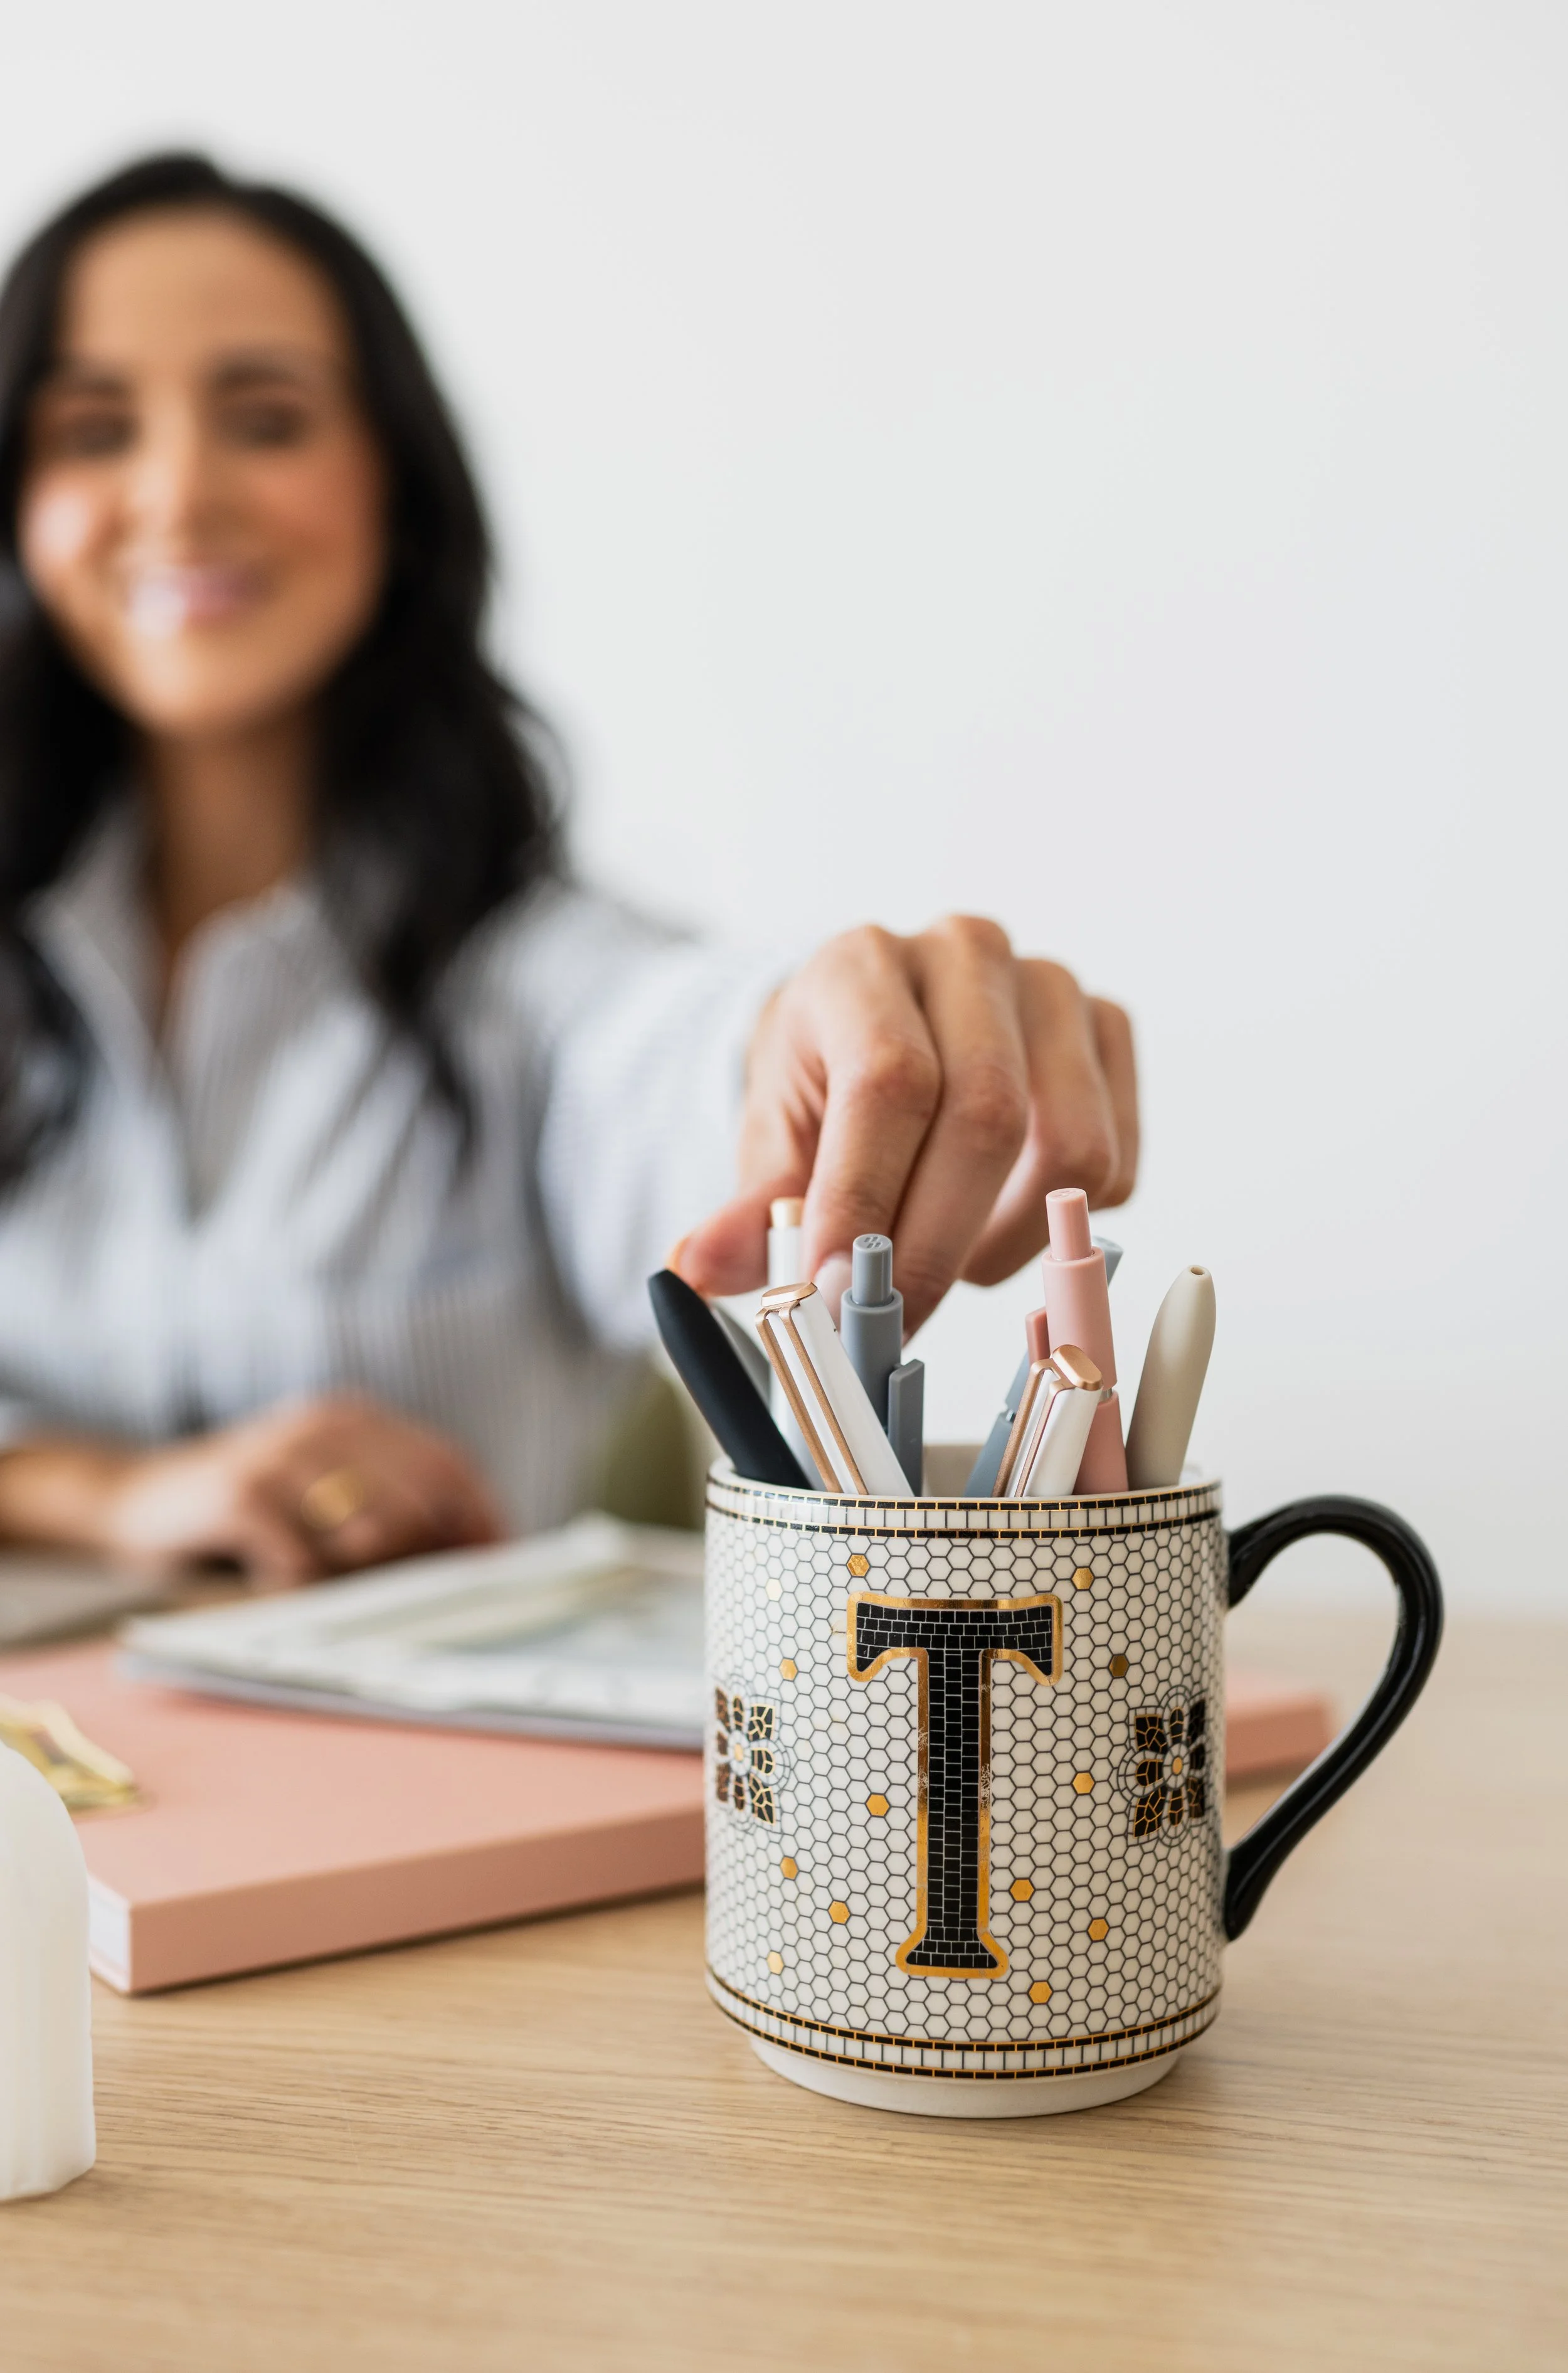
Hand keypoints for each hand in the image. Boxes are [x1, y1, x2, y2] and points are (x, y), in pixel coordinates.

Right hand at [0, 1394, 504, 1581]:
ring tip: (324, 1581)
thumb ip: (382, 1507)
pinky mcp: (241, 1495)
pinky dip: (299, 1588)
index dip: (478, 1515)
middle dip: (426, 1557)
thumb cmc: (242, 1510)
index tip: (499, 1561)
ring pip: (369, 1533)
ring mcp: (280, 1456)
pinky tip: (273, 1582)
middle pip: (418, 1500)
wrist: (129, 1498)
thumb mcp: (317, 1493)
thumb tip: (465, 1550)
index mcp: (351, 1418)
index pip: (444, 1462)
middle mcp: (321, 1426)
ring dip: (359, 1575)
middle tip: (417, 1597)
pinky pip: (305, 1563)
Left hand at [675, 916, 1136, 1335]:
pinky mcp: (1107, 1029)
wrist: (874, 1028)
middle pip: (988, 1116)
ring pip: (1071, 1146)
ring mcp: (1051, 986)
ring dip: (1009, 1240)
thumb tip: (698, 1266)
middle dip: (940, 1245)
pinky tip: (995, 1223)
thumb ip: (748, 1210)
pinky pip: (1115, 1158)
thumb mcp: (770, 1138)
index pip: (889, 1083)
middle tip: (897, 1324)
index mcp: (862, 965)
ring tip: (949, 1261)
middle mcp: (967, 955)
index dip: (869, 1198)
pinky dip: (1060, 1222)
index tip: (843, 1294)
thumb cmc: (822, 1088)